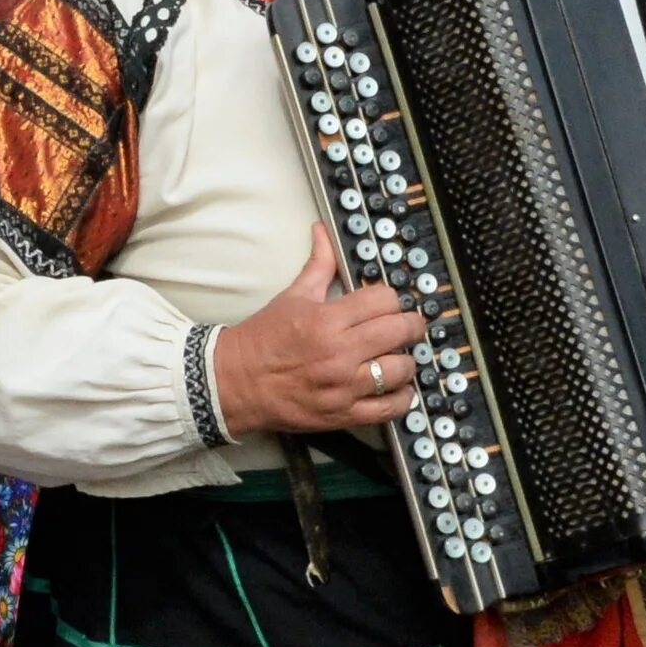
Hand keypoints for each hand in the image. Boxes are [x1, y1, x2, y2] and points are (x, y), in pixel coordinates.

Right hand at [211, 225, 425, 439]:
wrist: (235, 382)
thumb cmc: (263, 340)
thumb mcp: (292, 296)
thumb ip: (318, 264)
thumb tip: (323, 232)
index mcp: (327, 319)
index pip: (384, 299)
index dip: (391, 298)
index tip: (389, 304)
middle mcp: (340, 352)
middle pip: (400, 331)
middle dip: (410, 325)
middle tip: (408, 326)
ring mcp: (344, 386)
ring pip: (401, 369)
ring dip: (406, 361)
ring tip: (398, 357)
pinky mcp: (344, 414)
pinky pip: (389, 408)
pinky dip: (401, 398)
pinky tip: (397, 388)